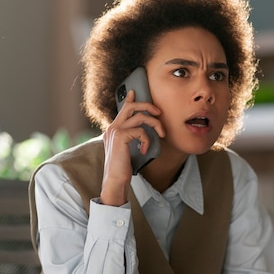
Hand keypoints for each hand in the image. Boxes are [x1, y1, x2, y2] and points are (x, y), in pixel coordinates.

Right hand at [101, 90, 163, 205]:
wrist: (115, 181)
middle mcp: (112, 128)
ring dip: (155, 124)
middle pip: (131, 107)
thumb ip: (131, 139)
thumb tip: (143, 132)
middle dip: (148, 106)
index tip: (135, 92)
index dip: (129, 99)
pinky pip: (141, 131)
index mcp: (113, 130)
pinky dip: (147, 140)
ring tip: (161, 134)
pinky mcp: (120, 136)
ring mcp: (115, 131)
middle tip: (159, 113)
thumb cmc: (123, 169)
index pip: (122, 109)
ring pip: (140, 116)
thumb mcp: (128, 150)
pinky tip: (144, 150)